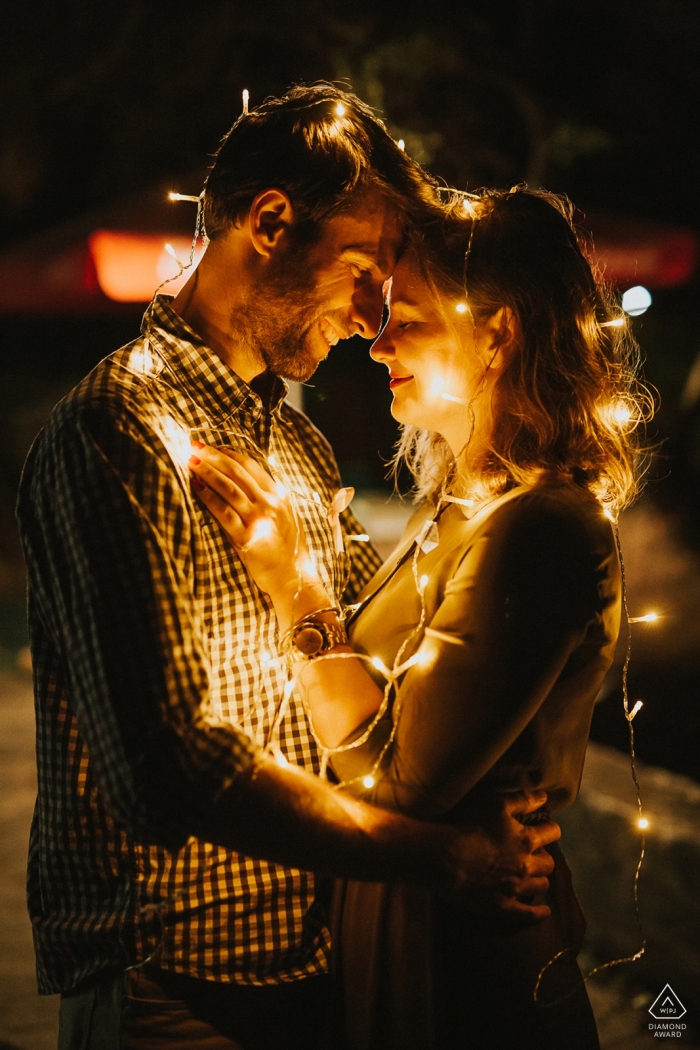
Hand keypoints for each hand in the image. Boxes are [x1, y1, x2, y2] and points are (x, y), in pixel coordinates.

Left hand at [189, 445, 305, 599]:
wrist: (294, 577)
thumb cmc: (288, 548)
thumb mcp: (286, 516)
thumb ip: (269, 498)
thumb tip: (245, 481)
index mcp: (280, 495)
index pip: (250, 465)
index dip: (228, 453)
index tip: (211, 447)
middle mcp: (271, 503)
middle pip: (237, 472)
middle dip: (213, 456)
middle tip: (193, 446)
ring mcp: (260, 519)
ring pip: (229, 488)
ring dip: (207, 472)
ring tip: (190, 461)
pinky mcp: (248, 537)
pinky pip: (224, 512)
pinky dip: (208, 497)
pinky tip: (196, 487)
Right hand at [448, 790, 560, 926]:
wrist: (446, 859)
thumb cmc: (469, 826)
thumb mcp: (497, 805)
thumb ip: (523, 801)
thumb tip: (544, 798)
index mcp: (526, 839)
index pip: (551, 833)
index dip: (549, 829)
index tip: (545, 829)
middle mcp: (526, 865)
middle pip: (549, 862)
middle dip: (544, 856)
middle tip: (534, 854)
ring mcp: (516, 888)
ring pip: (541, 885)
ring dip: (539, 878)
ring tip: (532, 875)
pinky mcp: (503, 906)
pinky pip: (528, 914)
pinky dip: (539, 912)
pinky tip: (544, 910)